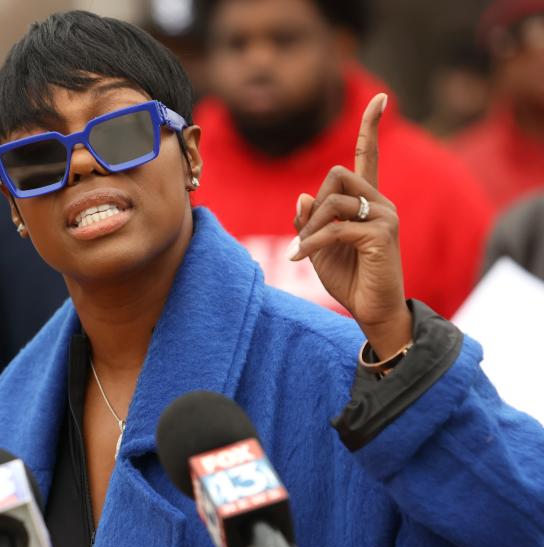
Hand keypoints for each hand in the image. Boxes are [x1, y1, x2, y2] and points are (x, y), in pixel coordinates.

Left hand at [288, 93, 411, 357]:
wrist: (372, 311)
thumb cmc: (349, 279)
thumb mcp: (318, 246)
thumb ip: (310, 220)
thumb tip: (302, 195)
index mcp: (368, 202)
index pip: (368, 156)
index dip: (371, 126)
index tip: (380, 98)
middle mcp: (381, 203)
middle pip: (337, 174)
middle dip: (313, 205)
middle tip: (304, 237)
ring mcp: (385, 217)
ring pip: (332, 200)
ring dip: (309, 228)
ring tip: (302, 251)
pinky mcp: (381, 235)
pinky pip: (333, 228)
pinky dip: (310, 243)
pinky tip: (299, 258)